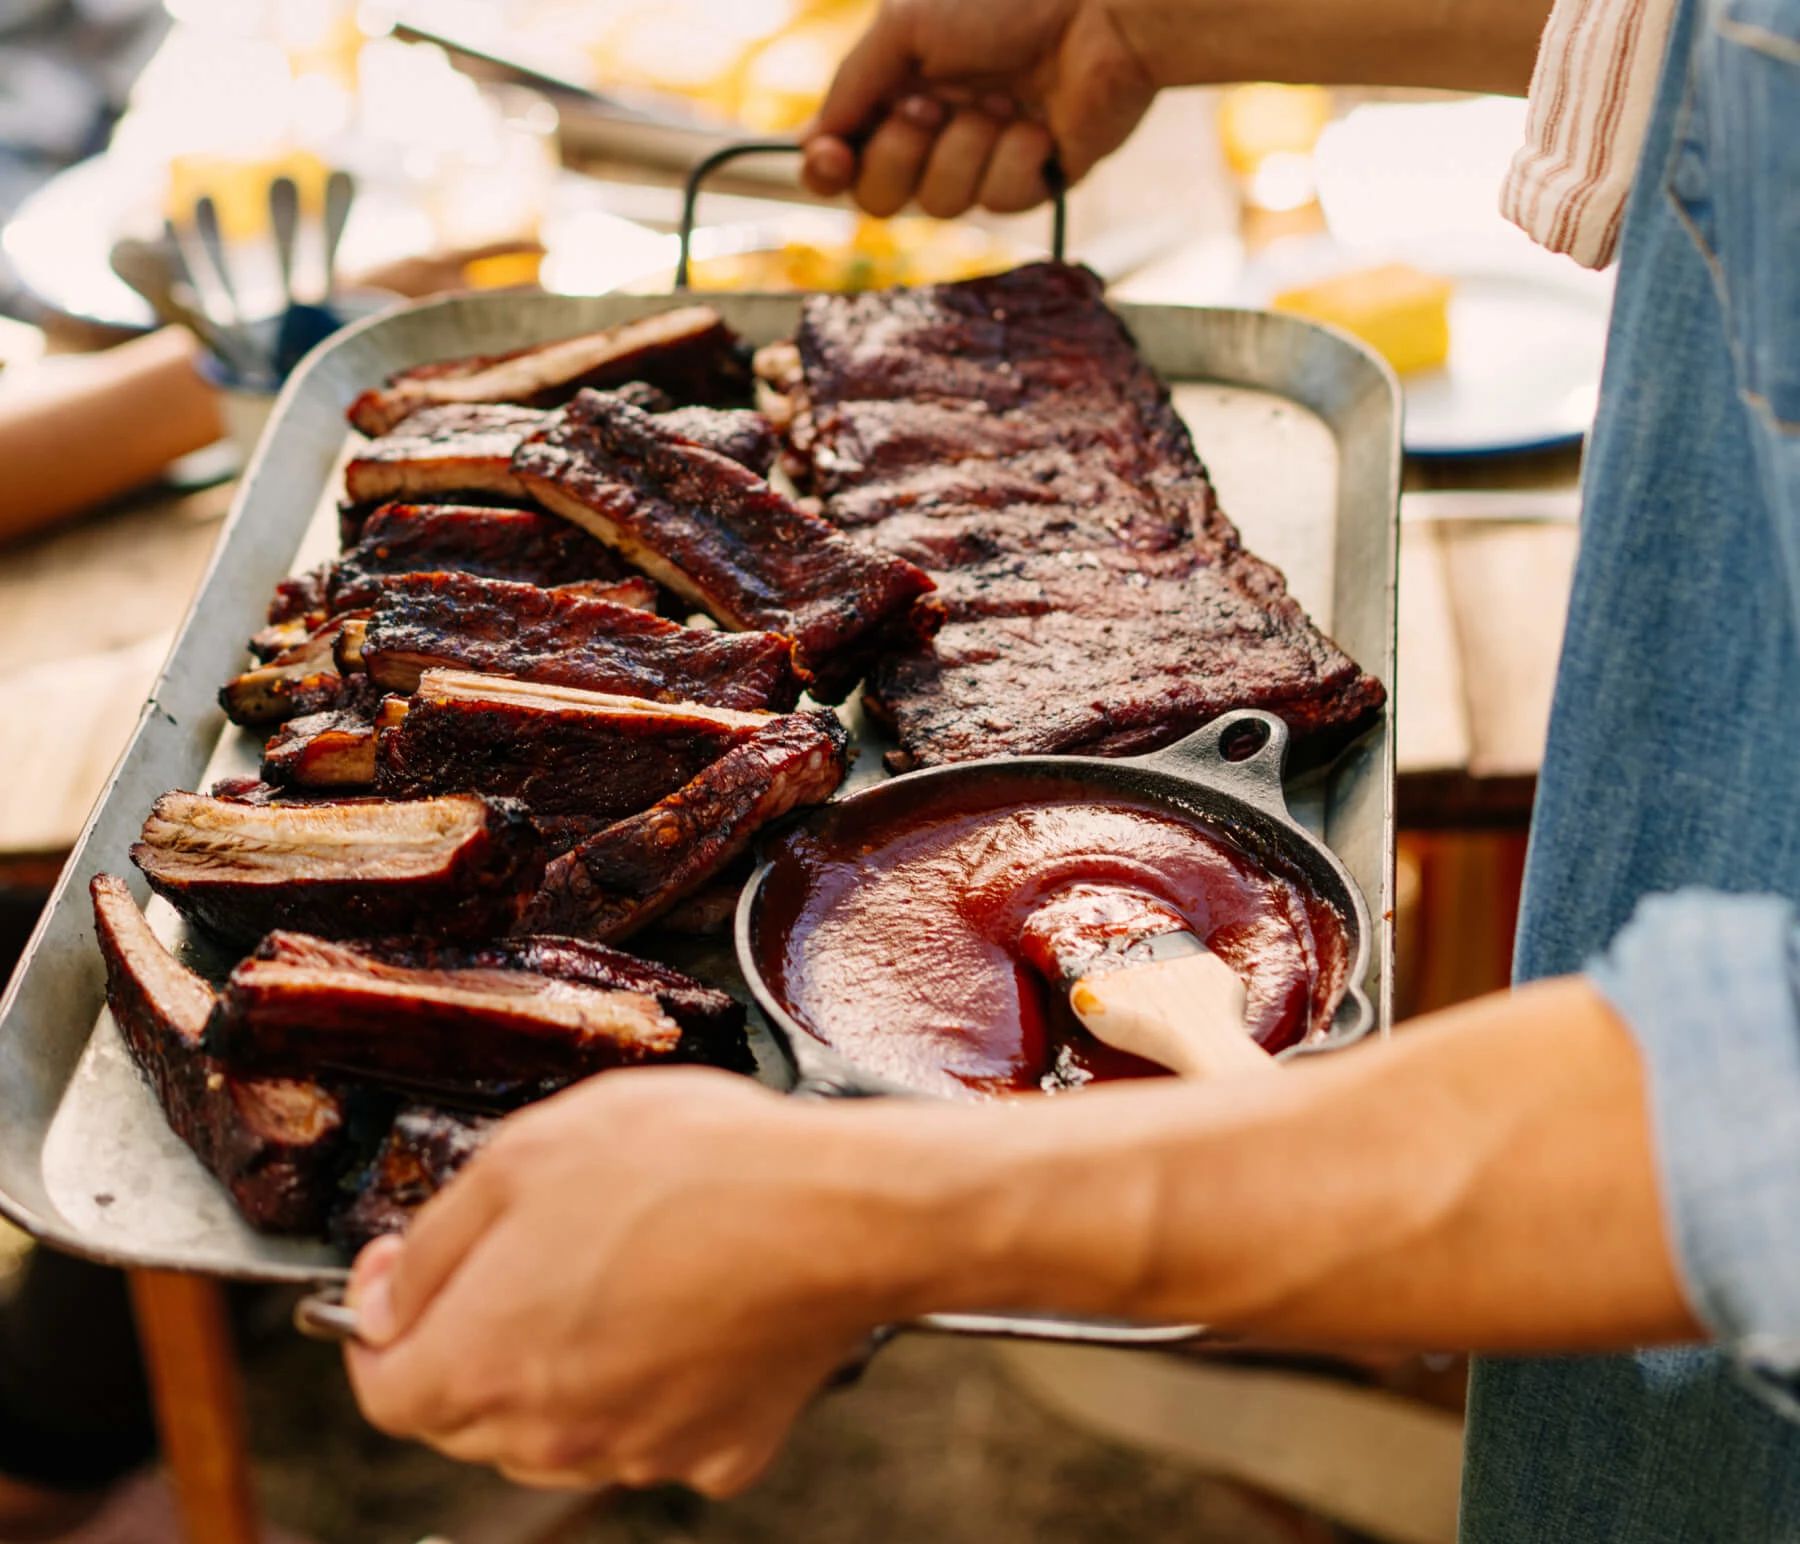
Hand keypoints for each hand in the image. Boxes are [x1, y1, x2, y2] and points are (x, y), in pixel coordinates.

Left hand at [343, 1070, 916, 1495]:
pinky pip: (658, 1427)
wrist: (833, 1211)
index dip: (384, 1327)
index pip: (384, 1389)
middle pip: (469, 1413)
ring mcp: (637, 1452)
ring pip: (561, 1427)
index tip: (408, 1277)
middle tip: (531, 1252)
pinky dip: (658, 1382)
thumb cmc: (689, 1167)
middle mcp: (548, 1433)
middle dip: (477, 1340)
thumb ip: (431, 1242)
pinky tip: (689, 1308)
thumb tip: (379, 1294)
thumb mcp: (524, 1155)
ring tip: (623, 1266)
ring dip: (566, 1364)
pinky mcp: (718, 1451)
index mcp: (482, 1363)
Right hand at [800, 0, 1158, 216]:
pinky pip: (998, 203)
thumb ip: (853, 84)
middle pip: (880, 197)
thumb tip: (811, 140)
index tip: (830, 158)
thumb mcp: (906, 26)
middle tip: (935, 107)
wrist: (1099, 9)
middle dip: (900, 155)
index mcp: (899, 90)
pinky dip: (1015, 159)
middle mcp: (936, 132)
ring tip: (1003, 102)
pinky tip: (1039, 123)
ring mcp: (983, 160)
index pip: (843, 158)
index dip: (828, 169)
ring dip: (966, 148)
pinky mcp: (1033, 181)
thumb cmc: (1003, 0)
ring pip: (940, 205)